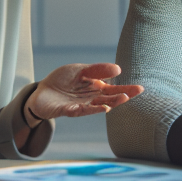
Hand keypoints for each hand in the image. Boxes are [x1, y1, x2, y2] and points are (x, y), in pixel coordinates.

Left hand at [26, 63, 143, 120]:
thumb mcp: (80, 70)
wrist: (41, 92)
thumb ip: (97, 70)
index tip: (140, 88)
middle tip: (132, 94)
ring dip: (110, 103)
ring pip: (97, 105)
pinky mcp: (66, 110)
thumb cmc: (62, 81)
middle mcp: (90, 99)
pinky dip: (90, 109)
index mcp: (95, 88)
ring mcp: (79, 105)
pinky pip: (80, 110)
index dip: (127, 89)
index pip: (114, 89)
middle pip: (109, 98)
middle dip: (121, 96)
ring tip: (121, 99)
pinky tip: (101, 107)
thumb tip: (117, 69)